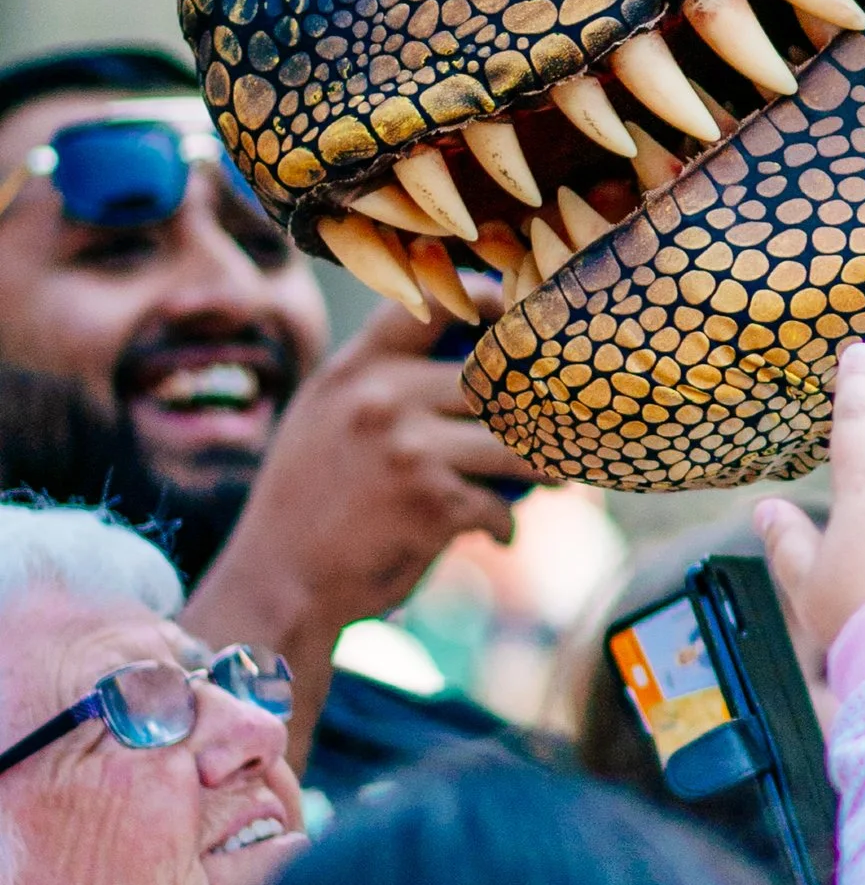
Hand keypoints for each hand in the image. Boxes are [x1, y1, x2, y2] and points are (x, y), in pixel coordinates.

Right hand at [188, 300, 535, 751]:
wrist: (278, 584)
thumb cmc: (306, 502)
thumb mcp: (322, 418)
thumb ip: (377, 384)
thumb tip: (462, 361)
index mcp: (356, 369)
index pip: (432, 305)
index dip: (489, 301)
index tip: (520, 318)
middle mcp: (382, 398)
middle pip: (495, 378)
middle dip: (541, 403)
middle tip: (567, 420)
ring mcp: (409, 449)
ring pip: (514, 442)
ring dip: (547, 465)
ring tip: (557, 476)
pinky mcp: (432, 504)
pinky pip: (499, 505)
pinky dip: (504, 524)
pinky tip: (498, 534)